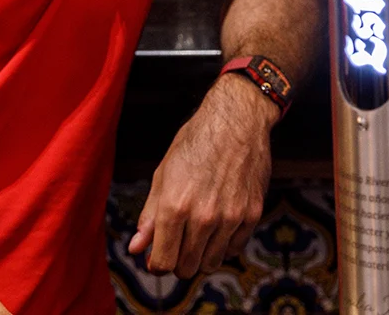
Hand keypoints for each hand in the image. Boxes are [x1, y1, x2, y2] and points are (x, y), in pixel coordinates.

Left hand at [129, 75, 277, 276]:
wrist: (237, 120)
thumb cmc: (195, 142)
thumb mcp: (164, 174)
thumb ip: (150, 216)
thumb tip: (136, 249)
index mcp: (175, 207)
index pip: (162, 263)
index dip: (156, 263)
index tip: (158, 255)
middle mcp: (203, 217)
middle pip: (186, 268)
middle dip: (178, 261)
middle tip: (179, 243)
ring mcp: (231, 217)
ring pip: (211, 263)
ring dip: (201, 256)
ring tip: (198, 235)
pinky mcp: (252, 214)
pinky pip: (234, 249)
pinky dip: (223, 245)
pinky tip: (218, 226)